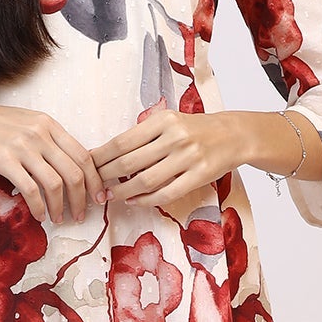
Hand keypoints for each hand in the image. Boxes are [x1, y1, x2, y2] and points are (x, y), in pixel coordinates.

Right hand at [0, 95, 107, 223]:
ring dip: (62, 207)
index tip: (98, 198)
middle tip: (82, 215)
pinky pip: (31, 190)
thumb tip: (64, 167)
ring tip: (60, 219)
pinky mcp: (3, 159)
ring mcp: (22, 146)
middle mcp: (40, 133)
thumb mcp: (23, 124)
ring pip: (56, 183)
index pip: (84, 155)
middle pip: (75, 172)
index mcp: (48, 123)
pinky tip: (39, 216)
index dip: (95, 180)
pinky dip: (39, 207)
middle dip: (83, 198)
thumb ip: (44, 140)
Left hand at [91, 109, 242, 212]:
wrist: (234, 134)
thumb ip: (143, 134)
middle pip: (129, 162)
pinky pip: (166, 193)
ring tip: (110, 196)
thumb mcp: (169, 121)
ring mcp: (189, 157)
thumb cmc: (194, 129)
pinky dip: (146, 200)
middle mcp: (175, 137)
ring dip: (123, 192)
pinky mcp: (200, 175)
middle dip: (106, 176)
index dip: (101, 156)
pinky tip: (134, 201)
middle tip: (93, 184)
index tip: (88, 165)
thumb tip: (108, 154)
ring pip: (145, 180)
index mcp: (163, 120)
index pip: (122, 141)